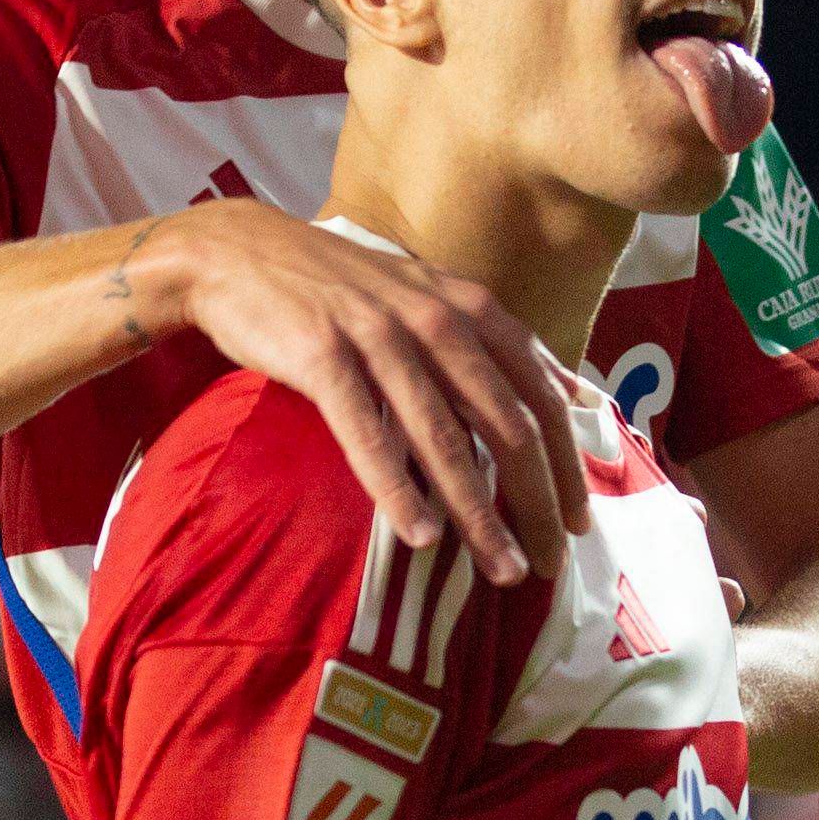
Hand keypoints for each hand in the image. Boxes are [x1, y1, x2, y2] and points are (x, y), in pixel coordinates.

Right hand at [154, 200, 588, 582]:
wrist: (239, 251)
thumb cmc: (340, 287)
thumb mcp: (429, 295)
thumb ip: (490, 342)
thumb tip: (564, 391)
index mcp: (471, 308)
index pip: (541, 395)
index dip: (568, 463)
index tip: (579, 522)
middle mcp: (437, 319)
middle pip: (507, 425)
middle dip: (536, 503)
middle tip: (550, 564)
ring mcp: (380, 336)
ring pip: (445, 439)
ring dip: (479, 513)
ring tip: (501, 569)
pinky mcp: (323, 355)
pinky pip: (368, 433)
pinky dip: (397, 489)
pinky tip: (421, 536)